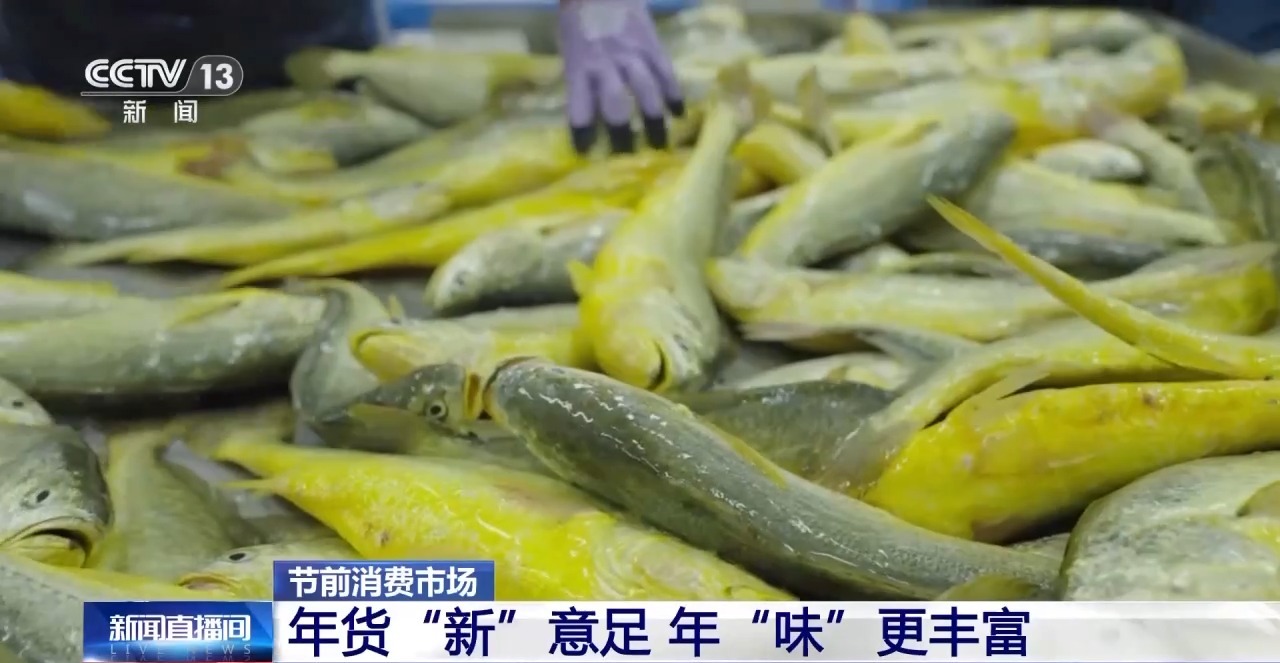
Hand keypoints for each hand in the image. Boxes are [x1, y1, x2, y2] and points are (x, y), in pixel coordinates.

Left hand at [559, 0, 684, 153]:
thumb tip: (588, 114)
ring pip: (646, 94)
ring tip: (659, 145)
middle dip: (622, 135)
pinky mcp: (654, 47)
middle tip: (627, 157)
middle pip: (616, 107)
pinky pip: (667, 74)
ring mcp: (633, 56)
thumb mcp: (569, 50)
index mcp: (580, 67)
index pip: (580, 108)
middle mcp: (606, 65)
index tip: (586, 152)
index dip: (583, 133)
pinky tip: (679, 114)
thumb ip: (580, 79)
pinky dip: (673, 95)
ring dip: (653, 122)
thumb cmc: (578, 19)